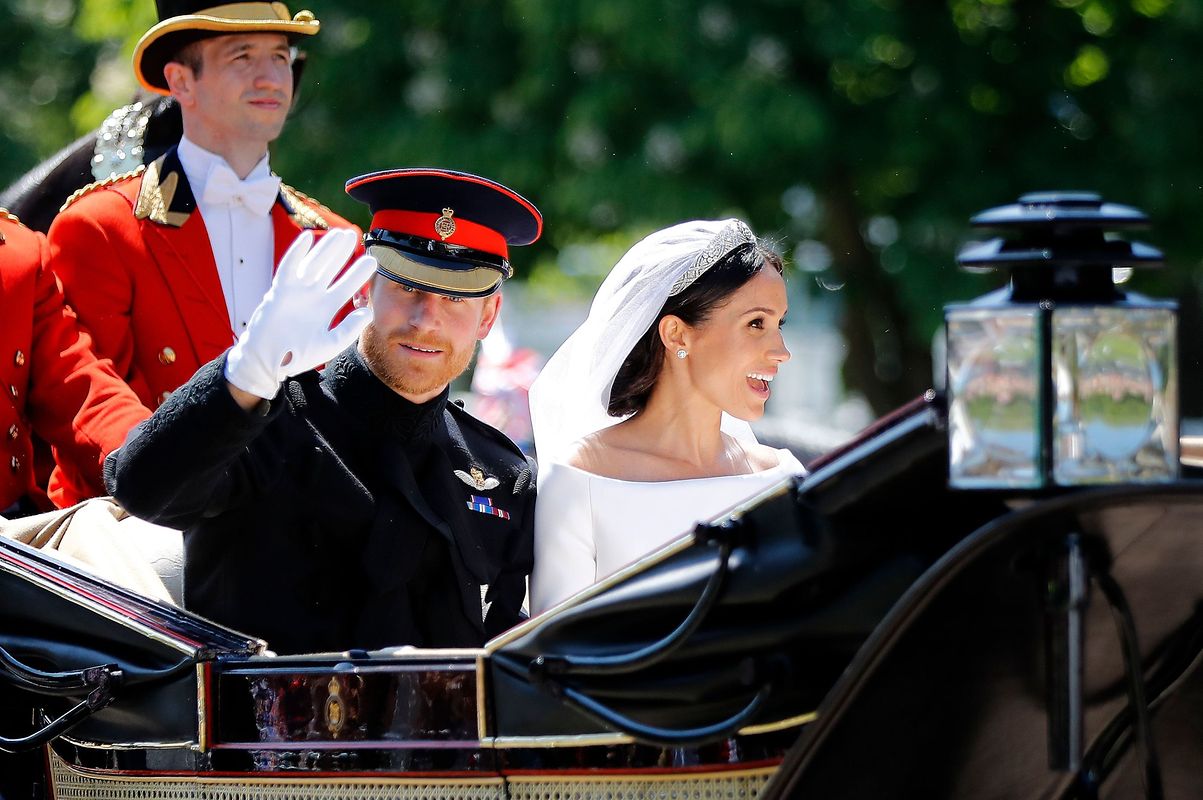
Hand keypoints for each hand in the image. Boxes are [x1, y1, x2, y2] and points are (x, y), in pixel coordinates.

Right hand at [225, 229, 375, 398]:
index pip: (346, 287)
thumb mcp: (329, 343)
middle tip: (356, 235)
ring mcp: (296, 291)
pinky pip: (288, 268)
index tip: (373, 262)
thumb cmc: (297, 355)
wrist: (268, 362)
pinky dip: (296, 253)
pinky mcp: (279, 291)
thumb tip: (367, 312)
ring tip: (340, 233)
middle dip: (342, 253)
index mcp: (325, 308)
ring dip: (326, 248)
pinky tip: (307, 238)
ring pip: (314, 264)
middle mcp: (312, 296)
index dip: (358, 274)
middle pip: (330, 269)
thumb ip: (349, 329)